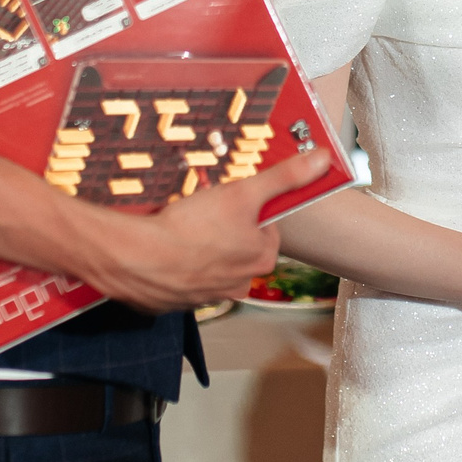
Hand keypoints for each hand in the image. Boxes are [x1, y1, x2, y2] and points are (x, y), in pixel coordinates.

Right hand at [89, 149, 331, 310]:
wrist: (138, 259)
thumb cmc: (191, 228)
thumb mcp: (243, 192)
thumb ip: (284, 177)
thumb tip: (323, 160)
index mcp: (261, 259)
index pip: (264, 228)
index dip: (245, 209)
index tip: (226, 202)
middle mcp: (239, 283)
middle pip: (237, 245)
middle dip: (221, 227)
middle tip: (199, 212)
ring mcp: (208, 295)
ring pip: (210, 262)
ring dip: (197, 246)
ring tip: (178, 228)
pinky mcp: (178, 301)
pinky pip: (182, 277)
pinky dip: (175, 263)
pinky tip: (164, 247)